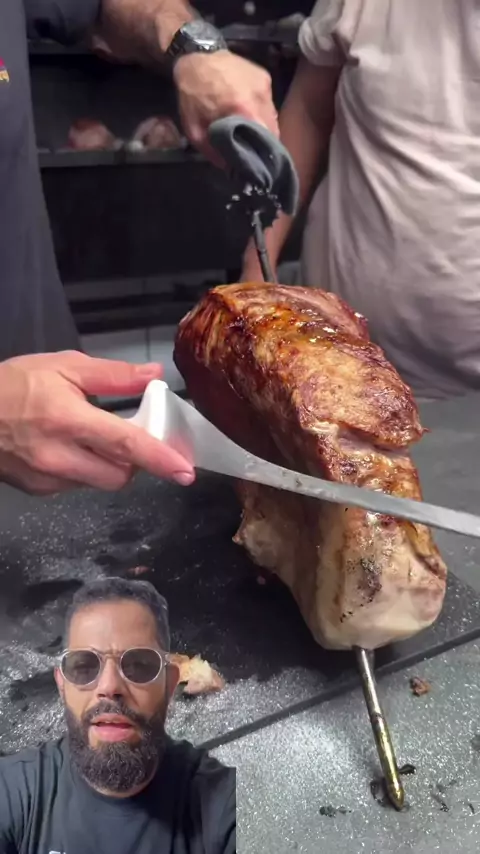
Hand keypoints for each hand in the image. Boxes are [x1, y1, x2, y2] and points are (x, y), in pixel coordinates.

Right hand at [0, 351, 194, 495]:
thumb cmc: (14, 385)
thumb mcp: (63, 367)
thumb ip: (112, 376)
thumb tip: (153, 374)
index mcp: (69, 420)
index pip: (126, 445)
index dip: (159, 459)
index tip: (185, 471)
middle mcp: (60, 457)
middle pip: (120, 476)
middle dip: (133, 461)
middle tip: (125, 436)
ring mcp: (48, 479)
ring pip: (99, 482)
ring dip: (107, 465)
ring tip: (88, 437)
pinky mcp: (38, 491)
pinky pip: (76, 485)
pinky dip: (83, 470)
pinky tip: (65, 448)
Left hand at [173, 50, 278, 163]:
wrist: (196, 56)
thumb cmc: (193, 94)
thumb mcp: (194, 128)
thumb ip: (212, 151)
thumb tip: (228, 167)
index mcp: (244, 109)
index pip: (268, 141)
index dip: (265, 154)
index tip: (259, 162)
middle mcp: (260, 97)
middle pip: (273, 130)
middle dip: (265, 142)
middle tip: (253, 148)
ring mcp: (265, 85)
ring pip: (272, 116)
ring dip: (264, 126)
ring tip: (251, 130)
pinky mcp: (264, 77)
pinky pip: (268, 102)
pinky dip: (261, 109)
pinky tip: (248, 109)